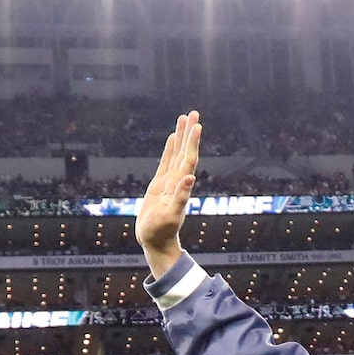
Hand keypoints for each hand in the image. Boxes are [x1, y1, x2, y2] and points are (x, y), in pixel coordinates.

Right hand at [137, 111, 201, 279]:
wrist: (156, 242)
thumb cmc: (162, 232)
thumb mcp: (170, 216)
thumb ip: (180, 197)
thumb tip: (189, 178)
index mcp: (181, 186)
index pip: (189, 160)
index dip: (193, 143)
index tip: (197, 126)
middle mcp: (178, 180)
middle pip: (185, 152)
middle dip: (189, 133)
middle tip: (193, 112)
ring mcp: (169, 181)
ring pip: (177, 153)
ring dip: (182, 136)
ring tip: (184, 118)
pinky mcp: (159, 185)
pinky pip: (166, 162)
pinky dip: (170, 149)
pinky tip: (173, 138)